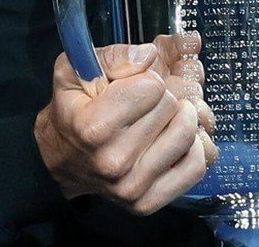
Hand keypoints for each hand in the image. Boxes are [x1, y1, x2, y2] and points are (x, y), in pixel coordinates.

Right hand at [34, 38, 218, 214]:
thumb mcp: (75, 70)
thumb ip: (115, 55)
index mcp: (94, 127)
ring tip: (167, 116)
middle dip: (165, 97)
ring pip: (189, 134)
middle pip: (174, 108)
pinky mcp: (148, 202)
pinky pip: (197, 165)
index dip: (147, 79)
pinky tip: (176, 138)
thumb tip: (150, 55)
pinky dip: (195, 146)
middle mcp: (114, 161)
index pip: (153, 87)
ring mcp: (132, 186)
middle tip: (150, 102)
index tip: (135, 86)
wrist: (61, 159)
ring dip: (183, 118)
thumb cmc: (74, 111)